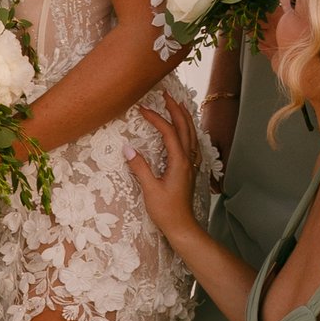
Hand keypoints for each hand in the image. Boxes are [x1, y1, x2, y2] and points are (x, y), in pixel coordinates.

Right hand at [127, 89, 202, 234]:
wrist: (182, 226)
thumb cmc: (166, 211)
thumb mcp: (150, 190)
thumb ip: (140, 168)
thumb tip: (127, 148)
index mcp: (179, 161)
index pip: (168, 132)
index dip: (156, 118)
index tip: (142, 108)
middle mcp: (188, 160)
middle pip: (185, 127)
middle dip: (175, 109)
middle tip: (165, 94)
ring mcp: (191, 164)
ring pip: (191, 134)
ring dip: (184, 117)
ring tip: (177, 104)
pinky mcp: (190, 170)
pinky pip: (192, 143)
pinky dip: (189, 130)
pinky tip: (185, 130)